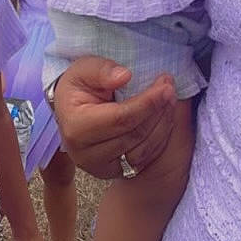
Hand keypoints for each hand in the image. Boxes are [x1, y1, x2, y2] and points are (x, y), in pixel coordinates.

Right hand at [53, 57, 176, 177]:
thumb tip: (125, 76)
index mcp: (76, 128)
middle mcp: (86, 154)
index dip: (146, 103)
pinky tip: (164, 117)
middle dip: (158, 110)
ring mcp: (100, 168)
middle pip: (134, 135)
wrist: (69, 110)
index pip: (120, 118)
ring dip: (163, 124)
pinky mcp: (114, 172)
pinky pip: (144, 159)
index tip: (165, 86)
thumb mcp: (83, 69)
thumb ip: (102, 70)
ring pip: (143, 150)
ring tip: (170, 100)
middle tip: (171, 89)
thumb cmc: (79, 86)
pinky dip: (159, 138)